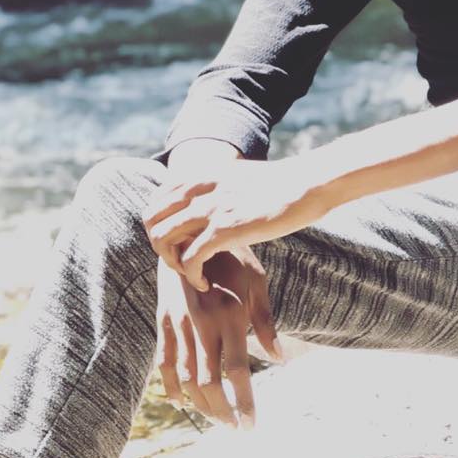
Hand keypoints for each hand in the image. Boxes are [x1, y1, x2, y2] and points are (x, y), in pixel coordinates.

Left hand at [143, 157, 322, 290]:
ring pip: (163, 238)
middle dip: (158, 245)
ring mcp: (211, 207)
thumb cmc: (280, 185)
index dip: (160, 224)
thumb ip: (218, 185)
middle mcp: (200, 188)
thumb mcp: (238, 176)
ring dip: (171, 262)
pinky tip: (206, 282)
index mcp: (201, 174)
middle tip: (180, 260)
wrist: (306, 184)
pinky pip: (191, 258)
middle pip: (152, 218)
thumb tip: (211, 196)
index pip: (157, 198)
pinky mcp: (226, 229)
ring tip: (192, 273)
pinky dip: (192, 276)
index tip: (179, 242)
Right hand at [154, 247, 282, 428]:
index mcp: (230, 314)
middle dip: (223, 412)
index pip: (237, 372)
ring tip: (216, 418)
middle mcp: (203, 323)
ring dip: (201, 405)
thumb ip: (265, 321)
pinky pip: (164, 362)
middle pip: (210, 383)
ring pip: (187, 378)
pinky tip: (182, 401)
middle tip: (236, 428)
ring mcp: (180, 323)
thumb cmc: (231, 254)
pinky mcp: (163, 320)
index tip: (251, 423)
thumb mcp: (256, 280)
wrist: (190, 230)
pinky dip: (171, 386)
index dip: (244, 403)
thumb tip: (280, 359)